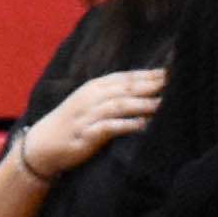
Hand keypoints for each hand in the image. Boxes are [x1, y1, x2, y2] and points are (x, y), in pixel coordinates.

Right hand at [27, 64, 169, 180]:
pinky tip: (144, 125)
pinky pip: (109, 128)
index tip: (175, 70)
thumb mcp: (90, 103)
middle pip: (126, 88)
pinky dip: (127, 125)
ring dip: (143, 104)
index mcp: (93, 87)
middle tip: (177, 81)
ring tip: (165, 103)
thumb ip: (115, 95)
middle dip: (152, 84)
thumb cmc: (72, 124)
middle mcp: (90, 98)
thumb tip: (150, 88)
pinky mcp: (86, 135)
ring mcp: (87, 116)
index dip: (151, 73)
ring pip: (119, 106)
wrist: (40, 146)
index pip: (127, 77)